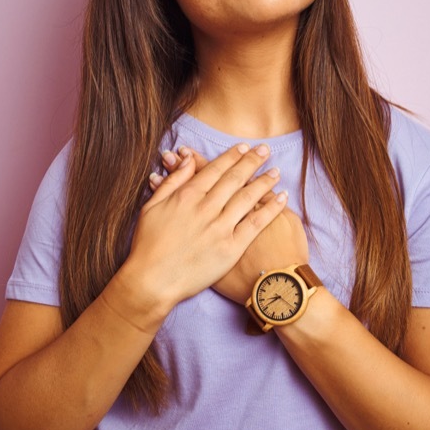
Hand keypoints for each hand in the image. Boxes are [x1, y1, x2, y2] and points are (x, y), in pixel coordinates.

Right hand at [124, 143, 288, 309]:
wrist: (153, 282)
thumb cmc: (148, 246)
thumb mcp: (151, 207)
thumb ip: (172, 182)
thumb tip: (187, 160)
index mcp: (187, 196)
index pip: (215, 169)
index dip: (232, 156)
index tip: (245, 148)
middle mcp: (206, 208)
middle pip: (235, 179)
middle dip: (252, 161)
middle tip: (265, 150)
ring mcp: (220, 227)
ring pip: (248, 197)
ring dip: (264, 181)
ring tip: (276, 170)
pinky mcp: (231, 248)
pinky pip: (256, 223)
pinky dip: (271, 209)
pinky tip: (282, 198)